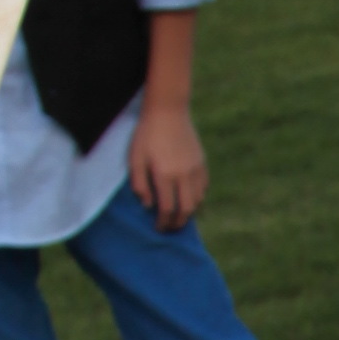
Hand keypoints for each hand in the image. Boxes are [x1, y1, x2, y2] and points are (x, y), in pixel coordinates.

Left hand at [129, 96, 210, 229]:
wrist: (168, 111)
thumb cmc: (146, 134)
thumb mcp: (135, 158)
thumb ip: (139, 184)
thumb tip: (147, 205)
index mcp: (164, 175)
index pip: (167, 209)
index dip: (163, 223)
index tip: (158, 228)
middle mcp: (183, 175)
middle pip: (186, 210)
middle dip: (178, 223)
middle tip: (170, 228)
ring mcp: (195, 169)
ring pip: (198, 201)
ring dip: (189, 212)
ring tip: (179, 216)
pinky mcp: (202, 163)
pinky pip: (203, 188)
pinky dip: (197, 198)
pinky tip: (188, 198)